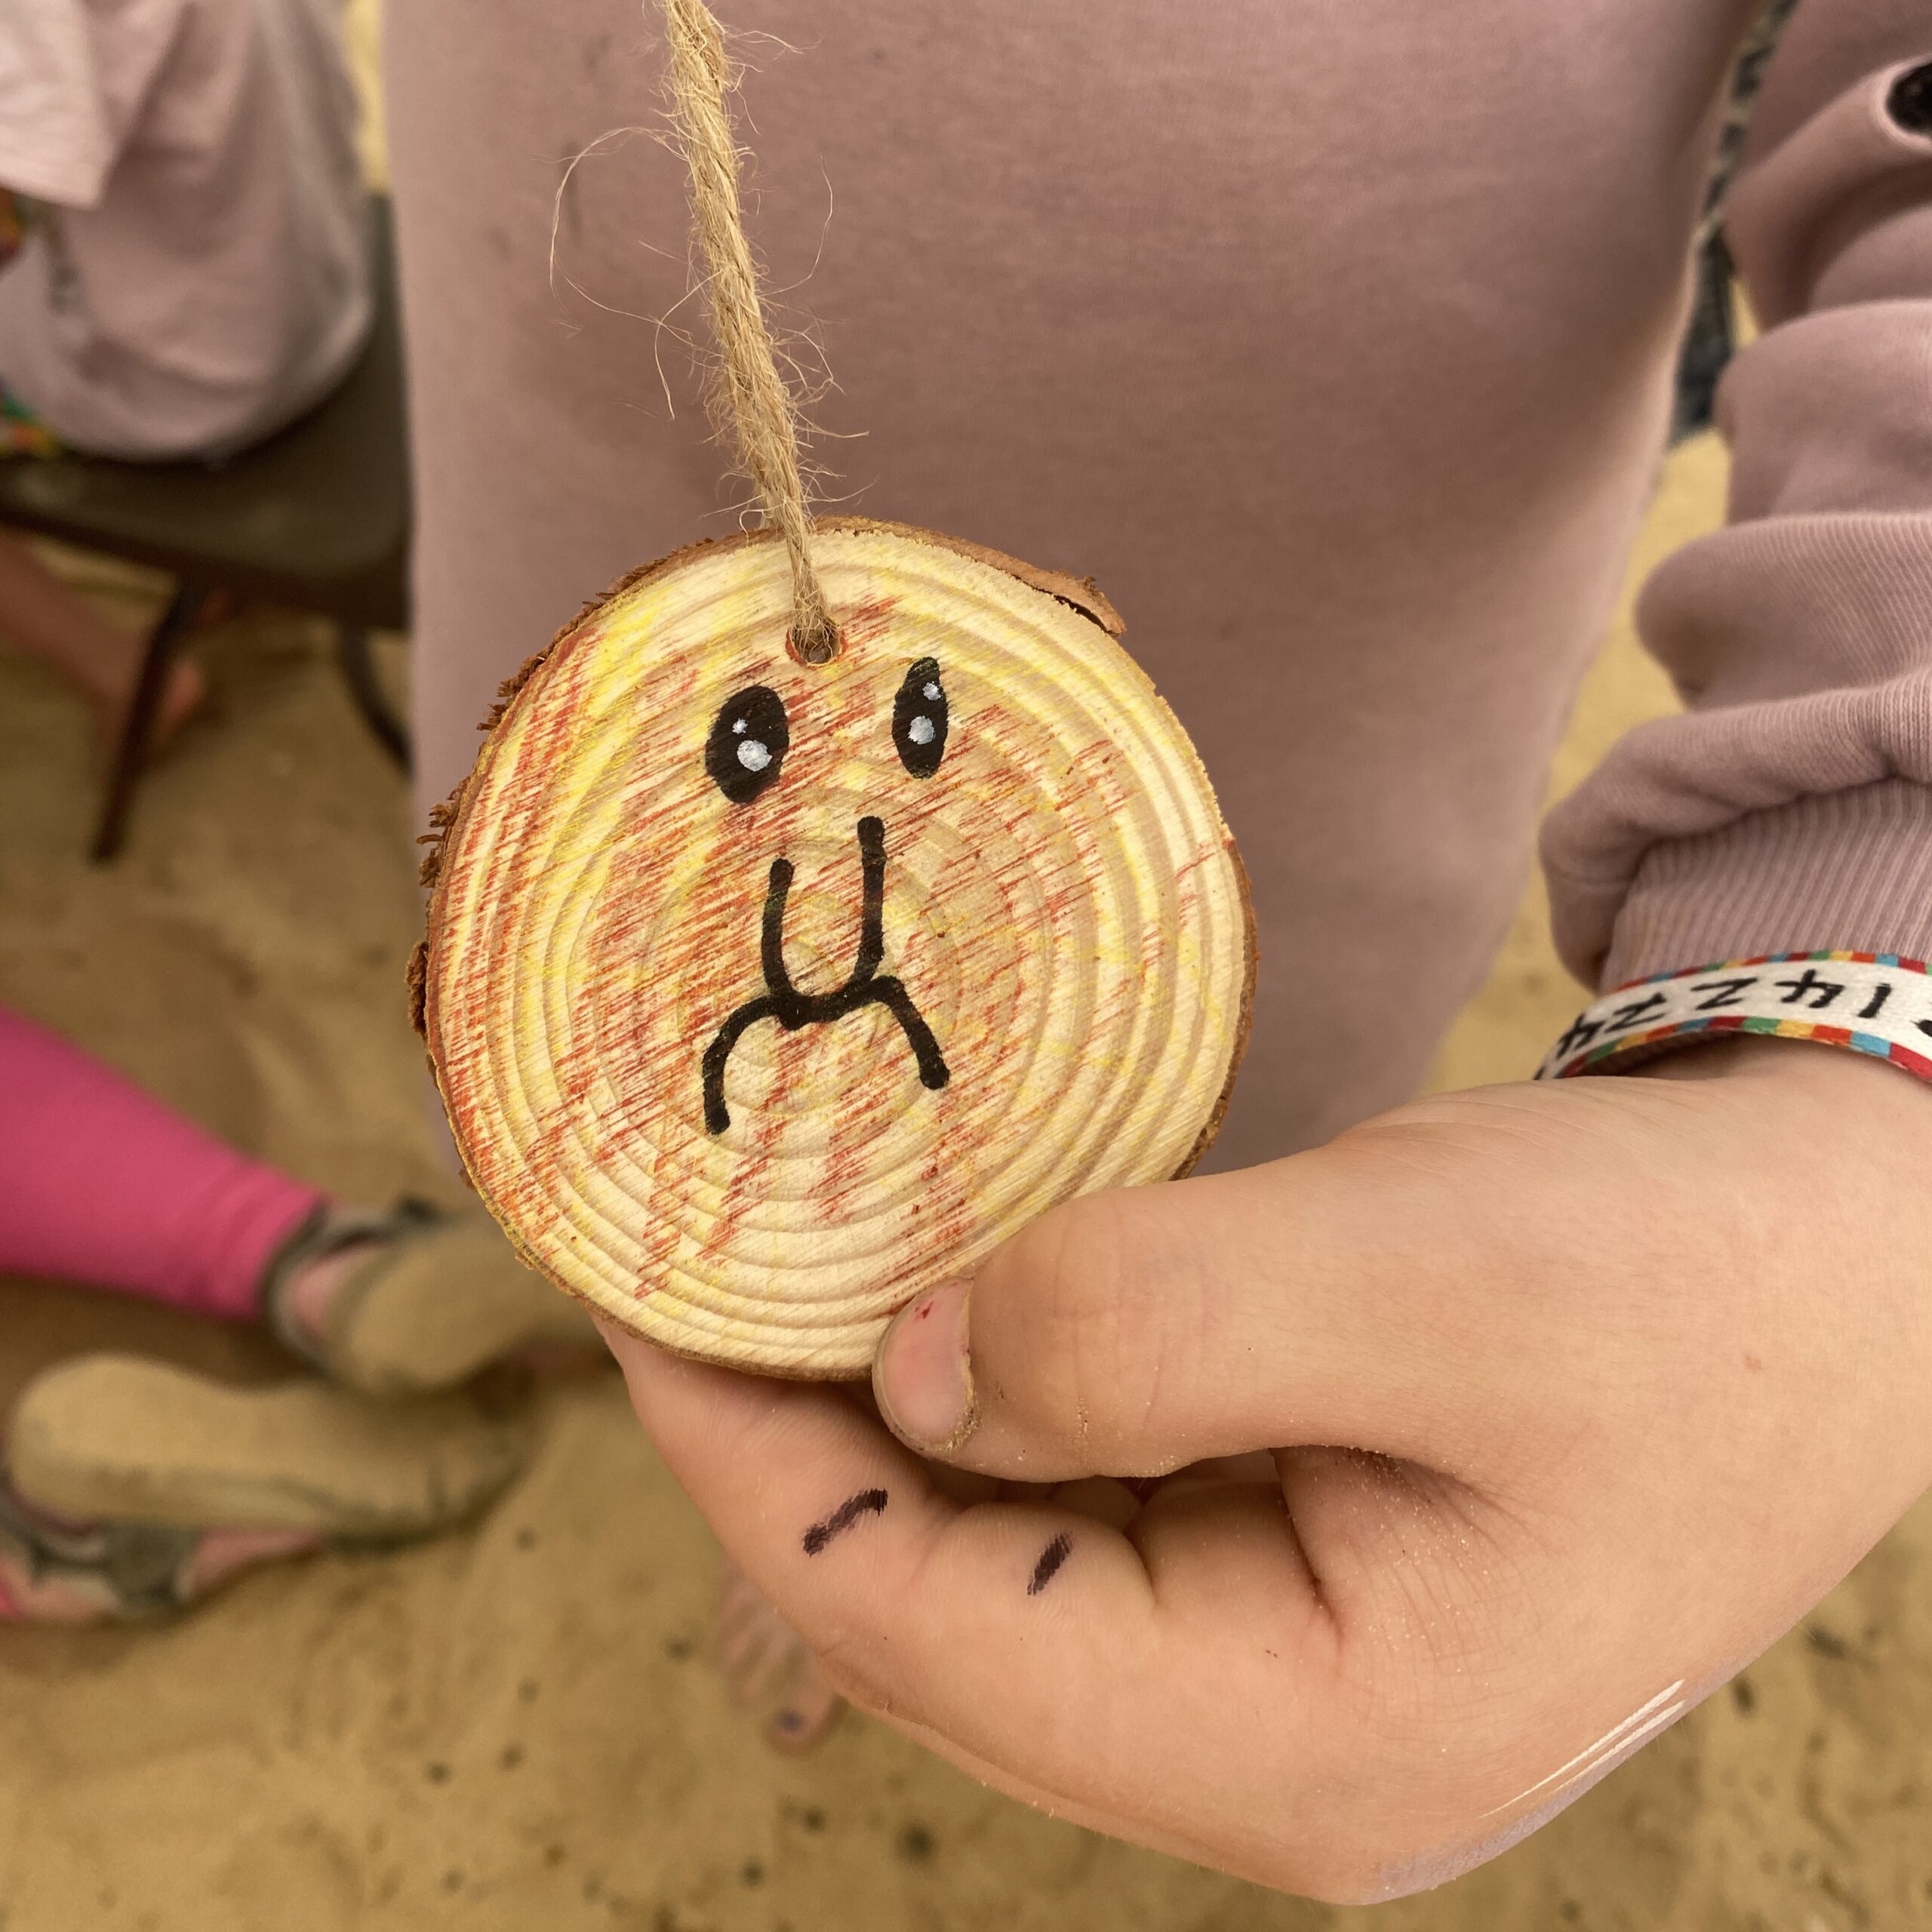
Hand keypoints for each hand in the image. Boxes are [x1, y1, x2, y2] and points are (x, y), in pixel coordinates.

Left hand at [604, 1040, 1931, 1899]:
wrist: (1846, 1265)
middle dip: (796, 1450)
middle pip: (945, 1620)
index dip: (751, 1466)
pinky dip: (994, 1415)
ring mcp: (1289, 1677)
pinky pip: (1088, 1519)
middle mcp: (1274, 1753)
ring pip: (1001, 1573)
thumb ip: (1134, 1330)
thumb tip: (906, 1369)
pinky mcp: (1302, 1578)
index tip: (640, 1299)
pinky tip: (947, 1312)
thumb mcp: (1407, 1275)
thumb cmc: (1672, 1278)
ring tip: (787, 1277)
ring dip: (886, 1431)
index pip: (925, 1629)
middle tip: (694, 1270)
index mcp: (1301, 1743)